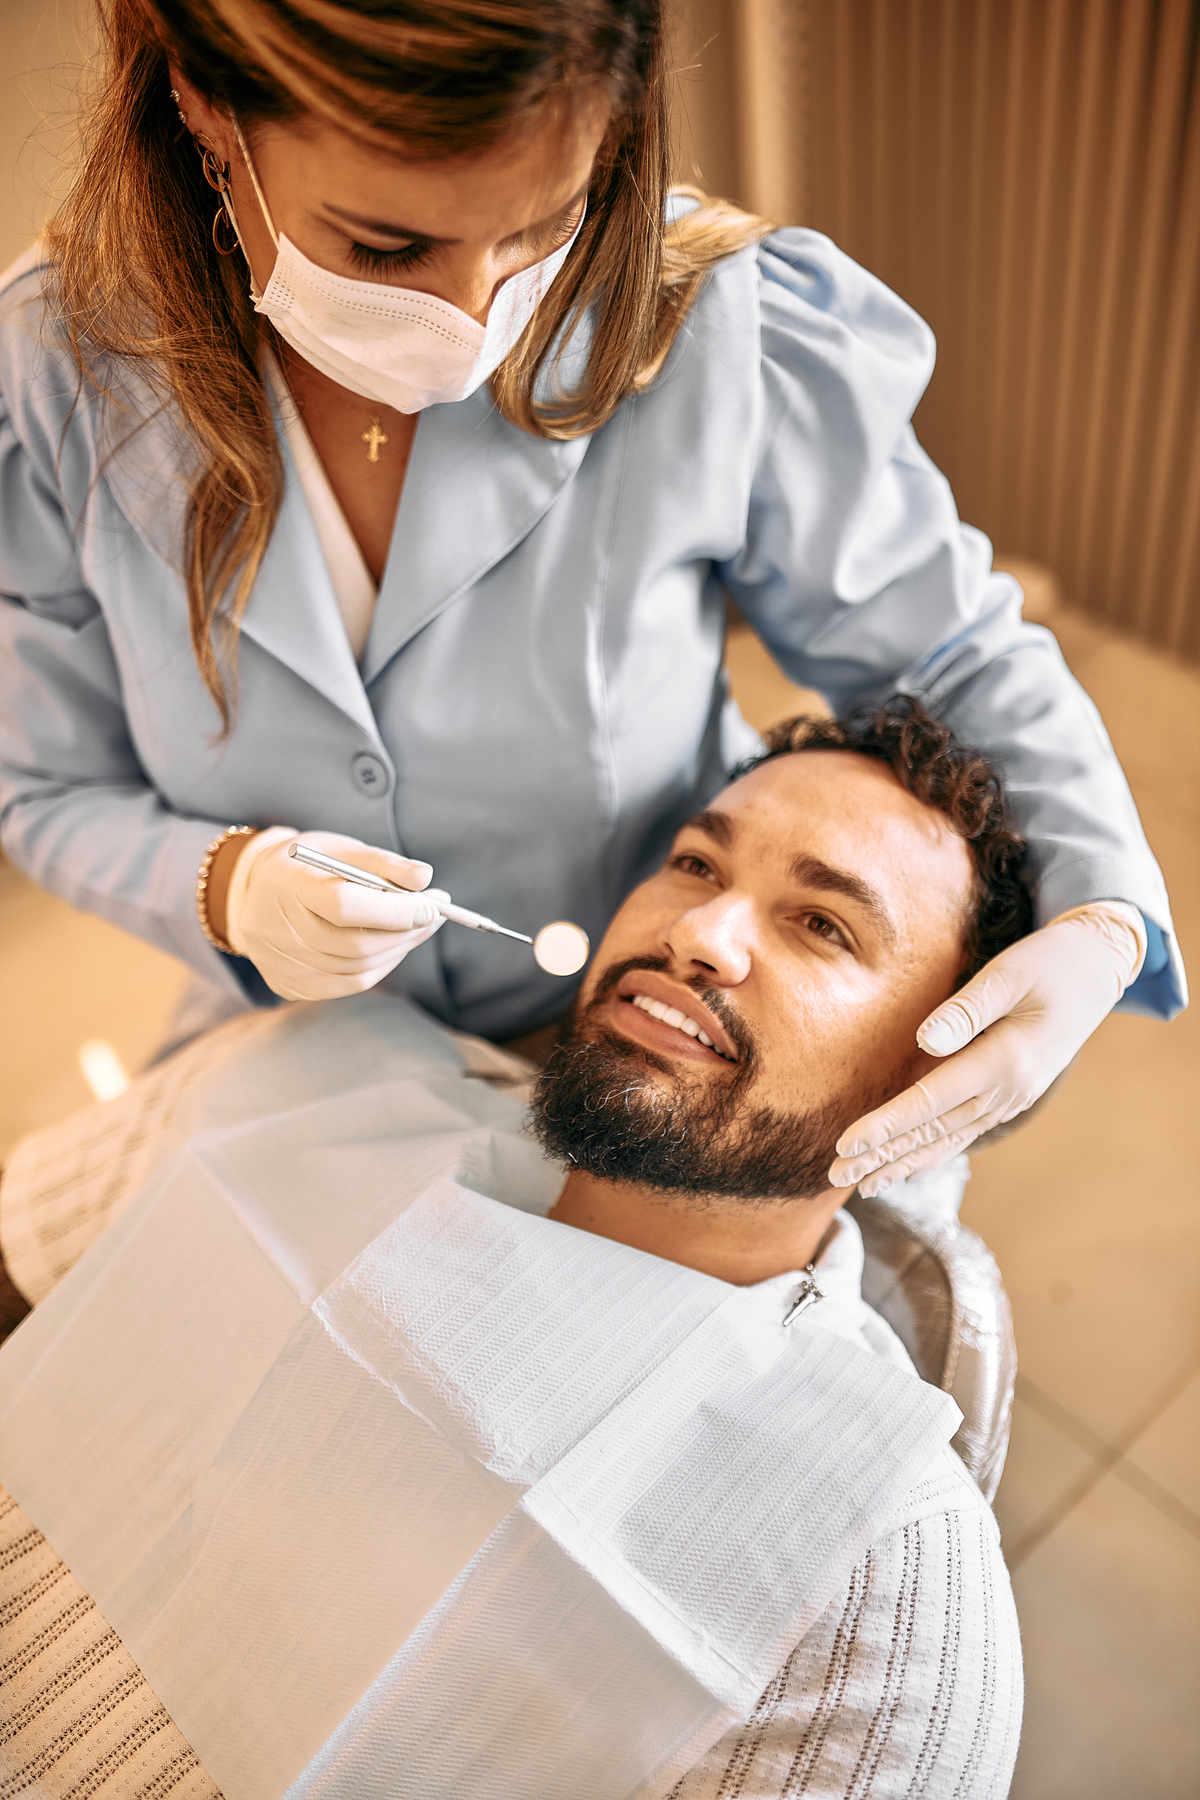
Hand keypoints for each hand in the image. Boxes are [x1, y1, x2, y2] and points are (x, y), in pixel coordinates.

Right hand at [225, 826, 447, 1000]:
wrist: (250, 891)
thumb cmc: (305, 865)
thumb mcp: (340, 849)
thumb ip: (383, 863)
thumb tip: (425, 878)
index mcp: (286, 884)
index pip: (343, 905)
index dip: (393, 910)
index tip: (432, 905)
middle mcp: (274, 929)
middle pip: (354, 944)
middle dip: (405, 932)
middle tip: (436, 916)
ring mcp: (278, 963)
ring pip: (356, 969)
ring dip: (398, 950)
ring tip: (417, 928)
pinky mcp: (286, 985)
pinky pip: (346, 985)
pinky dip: (378, 968)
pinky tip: (391, 947)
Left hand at [828, 903, 1146, 1195]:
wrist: (1098, 968)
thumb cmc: (1050, 962)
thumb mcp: (1008, 976)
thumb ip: (966, 1011)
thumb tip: (924, 1040)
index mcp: (1006, 1062)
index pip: (930, 1101)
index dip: (886, 1125)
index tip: (846, 1143)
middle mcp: (1008, 1091)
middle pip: (933, 1131)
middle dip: (882, 1155)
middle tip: (834, 1175)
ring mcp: (1011, 1098)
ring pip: (948, 1140)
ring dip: (903, 1162)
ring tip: (863, 1184)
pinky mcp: (1009, 1095)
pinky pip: (964, 1131)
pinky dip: (934, 1152)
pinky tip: (907, 1166)